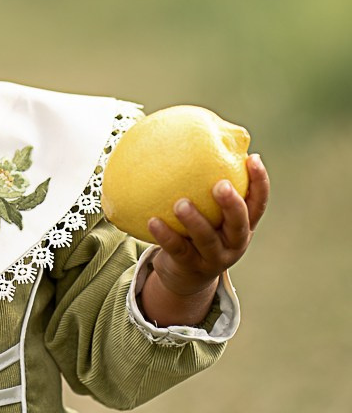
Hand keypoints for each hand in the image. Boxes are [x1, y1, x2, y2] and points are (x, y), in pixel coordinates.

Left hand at [147, 153, 269, 294]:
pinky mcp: (192, 267)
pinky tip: (152, 220)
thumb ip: (203, 183)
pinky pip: (177, 250)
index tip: (252, 158)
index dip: (259, 182)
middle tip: (220, 185)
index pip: (258, 203)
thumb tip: (189, 136)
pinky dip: (165, 235)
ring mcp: (215, 258)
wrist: (185, 276)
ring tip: (180, 203)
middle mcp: (235, 242)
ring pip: (207, 240)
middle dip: (232, 204)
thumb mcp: (207, 210)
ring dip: (195, 221)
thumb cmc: (195, 230)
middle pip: (239, 223)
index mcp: (243, 224)